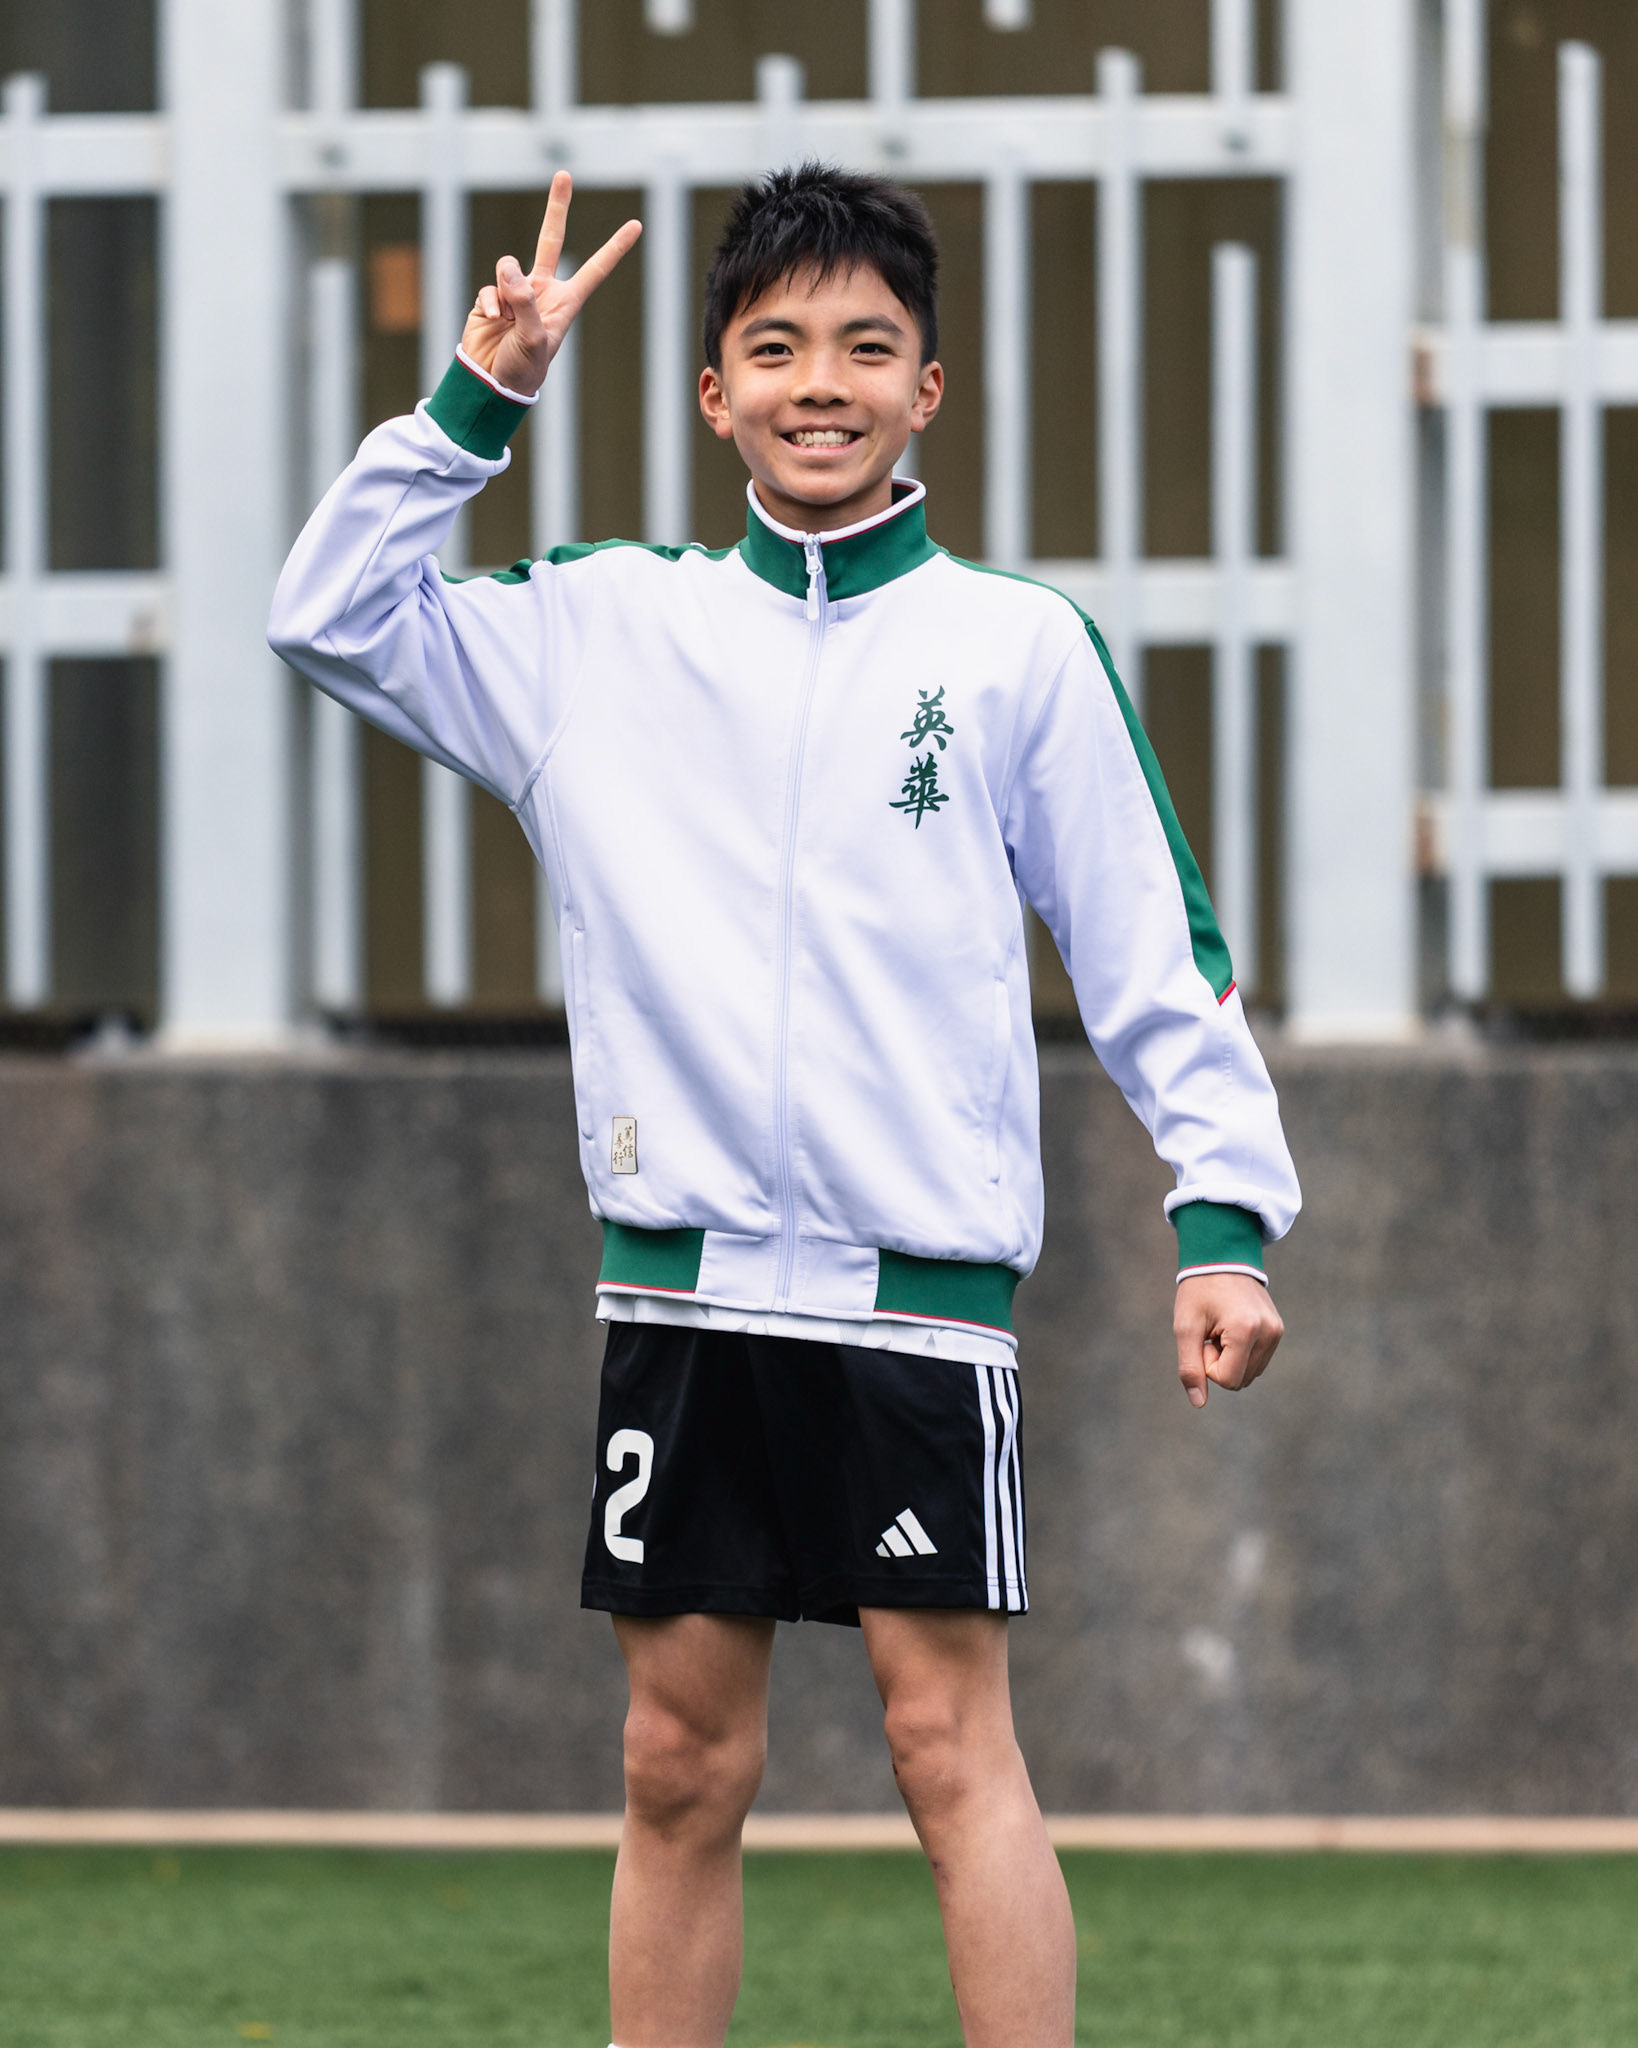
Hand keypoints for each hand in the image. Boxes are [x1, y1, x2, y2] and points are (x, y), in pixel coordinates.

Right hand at [460, 170, 640, 398]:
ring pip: (508, 266)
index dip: (614, 248)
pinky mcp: (491, 297)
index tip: (636, 225)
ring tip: (509, 321)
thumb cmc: (522, 369)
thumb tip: (509, 266)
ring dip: (507, 291)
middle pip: (550, 240)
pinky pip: (489, 288)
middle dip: (557, 207)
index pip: (595, 270)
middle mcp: (542, 291)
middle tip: (564, 175)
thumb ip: (526, 301)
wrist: (491, 385)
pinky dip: (491, 305)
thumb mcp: (534, 339)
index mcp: (566, 302)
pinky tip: (494, 324)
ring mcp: (515, 292)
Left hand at [1173, 1273, 1283, 1408]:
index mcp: (1246, 1331)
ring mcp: (1276, 1332)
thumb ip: (1190, 1367)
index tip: (1203, 1336)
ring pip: (1249, 1373)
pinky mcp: (1278, 1331)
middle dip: (1219, 1362)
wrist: (1221, 1256)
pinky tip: (1232, 1325)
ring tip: (1222, 1326)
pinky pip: (1256, 1361)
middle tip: (1211, 1330)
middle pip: (1239, 1380)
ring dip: (1230, 1358)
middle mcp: (1269, 1333)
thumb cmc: (1198, 1290)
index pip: (1227, 1380)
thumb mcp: (1185, 1327)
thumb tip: (1198, 1402)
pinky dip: (1240, 1352)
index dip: (1207, 1363)